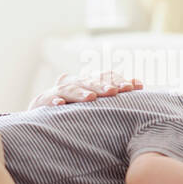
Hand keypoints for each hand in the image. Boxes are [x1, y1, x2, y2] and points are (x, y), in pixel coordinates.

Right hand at [28, 71, 142, 107]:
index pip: (105, 76)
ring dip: (81, 93)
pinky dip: (54, 101)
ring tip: (91, 97)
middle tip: (114, 91)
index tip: (132, 87)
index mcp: (89, 80)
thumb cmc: (78, 103)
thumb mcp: (96, 96)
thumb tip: (139, 83)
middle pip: (90, 81)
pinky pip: (48, 100)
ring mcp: (58, 90)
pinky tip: (60, 105)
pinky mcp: (43, 101)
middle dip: (102, 86)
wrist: (44, 107)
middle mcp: (75, 81)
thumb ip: (116, 88)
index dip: (118, 80)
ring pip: (71, 89)